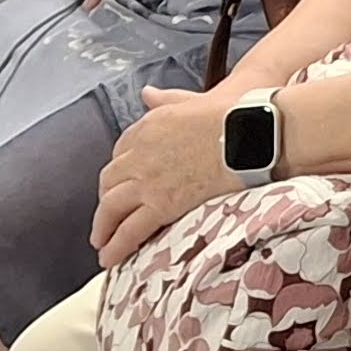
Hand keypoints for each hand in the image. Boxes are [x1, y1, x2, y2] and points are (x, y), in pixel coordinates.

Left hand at [93, 83, 245, 265]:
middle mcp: (140, 153)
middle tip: (109, 213)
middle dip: (106, 198)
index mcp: (149, 125)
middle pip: (109, 180)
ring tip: (101, 241)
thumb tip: (147, 92)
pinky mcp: (160, 204)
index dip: (120, 168)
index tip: (123, 180)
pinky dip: (115, 245)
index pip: (121, 149)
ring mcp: (147, 180)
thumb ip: (167, 99)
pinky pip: (129, 230)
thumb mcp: (192, 101)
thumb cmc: (232, 116)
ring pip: (111, 207)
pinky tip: (110, 258)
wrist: (248, 134)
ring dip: (103, 226)